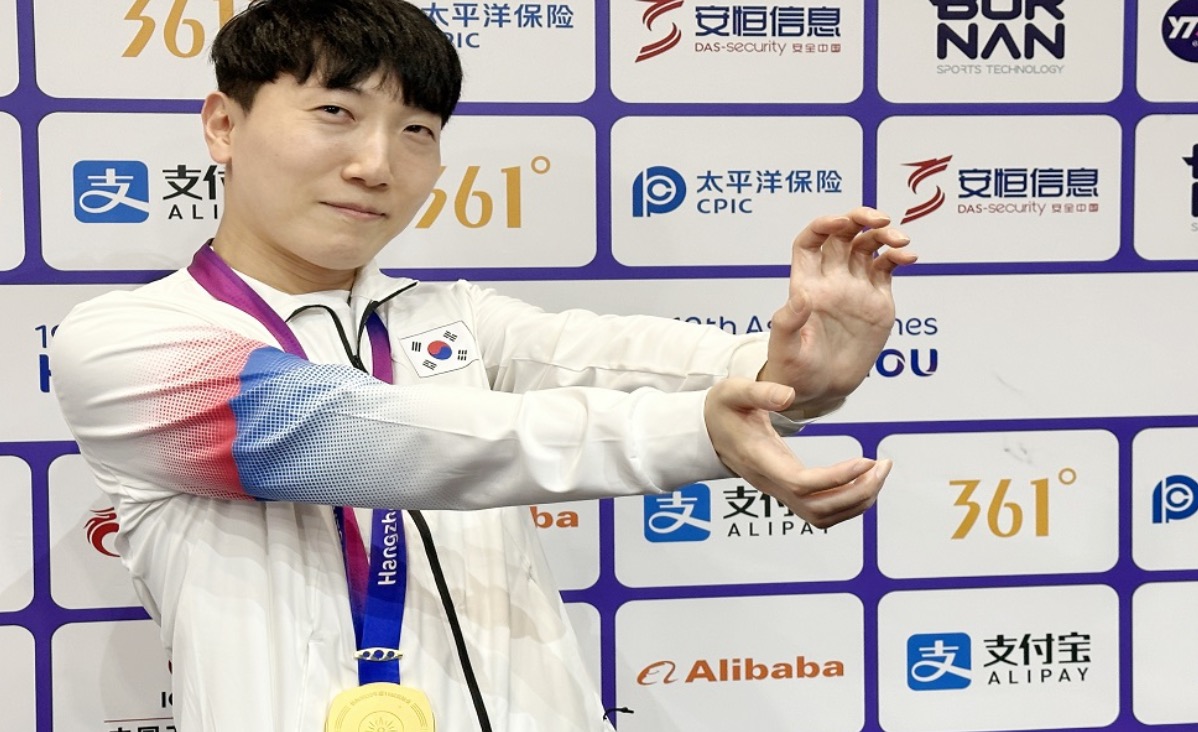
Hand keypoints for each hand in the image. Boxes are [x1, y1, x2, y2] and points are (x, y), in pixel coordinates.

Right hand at [704, 378, 891, 527]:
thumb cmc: (722, 410)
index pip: (801, 483)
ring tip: (880, 471)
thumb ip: (760, 391)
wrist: (707, 431)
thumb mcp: (733, 391)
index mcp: (760, 460)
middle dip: (857, 493)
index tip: (865, 460)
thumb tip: (790, 396)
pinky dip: (849, 502)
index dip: (837, 478)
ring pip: (822, 517)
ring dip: (857, 501)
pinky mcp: (788, 490)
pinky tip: (864, 478)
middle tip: (883, 465)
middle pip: (818, 509)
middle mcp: (771, 483)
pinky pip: (822, 511)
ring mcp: (779, 491)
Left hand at [760, 207, 916, 417]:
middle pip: (844, 234)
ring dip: (884, 235)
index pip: (811, 241)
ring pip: (869, 246)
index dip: (824, 225)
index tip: (840, 222)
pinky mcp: (877, 300)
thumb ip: (788, 323)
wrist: (821, 390)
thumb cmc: (794, 371)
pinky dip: (898, 256)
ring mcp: (855, 287)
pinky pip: (887, 268)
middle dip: (860, 218)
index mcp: (806, 284)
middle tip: (881, 219)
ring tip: (901, 242)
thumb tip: (799, 296)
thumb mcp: (785, 349)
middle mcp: (831, 279)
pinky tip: (909, 257)